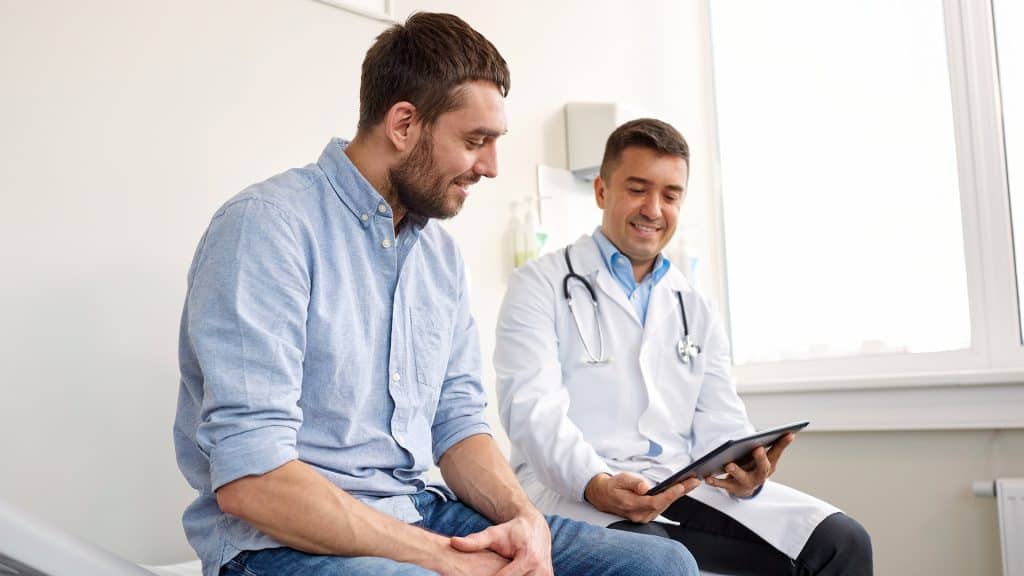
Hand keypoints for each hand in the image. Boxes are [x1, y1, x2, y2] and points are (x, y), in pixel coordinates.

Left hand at [449, 511, 552, 575]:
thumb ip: (474, 541)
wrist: (535, 527)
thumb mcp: (493, 534)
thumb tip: (453, 542)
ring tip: (492, 574)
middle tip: (483, 574)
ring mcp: (546, 575)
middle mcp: (540, 569)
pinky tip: (505, 575)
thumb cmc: (512, 531)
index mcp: (527, 559)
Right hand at [584, 472, 699, 523]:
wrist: (603, 497)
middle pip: (664, 504)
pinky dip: (671, 497)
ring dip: (678, 495)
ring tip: (691, 483)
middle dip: (681, 492)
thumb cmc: (612, 486)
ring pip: (665, 505)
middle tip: (694, 481)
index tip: (682, 486)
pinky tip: (680, 490)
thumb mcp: (620, 479)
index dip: (670, 494)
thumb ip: (633, 483)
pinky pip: (662, 507)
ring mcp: (643, 517)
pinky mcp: (647, 516)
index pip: (655, 501)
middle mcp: (640, 515)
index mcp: (632, 505)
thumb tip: (645, 487)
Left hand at [706, 432, 794, 497]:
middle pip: (762, 468)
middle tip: (758, 448)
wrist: (745, 488)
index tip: (788, 434)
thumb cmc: (757, 468)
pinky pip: (723, 484)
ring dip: (736, 471)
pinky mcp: (732, 487)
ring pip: (741, 477)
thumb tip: (790, 433)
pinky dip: (715, 481)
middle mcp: (759, 476)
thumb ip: (777, 446)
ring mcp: (746, 482)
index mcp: (768, 466)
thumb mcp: (768, 459)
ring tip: (729, 464)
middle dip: (760, 459)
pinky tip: (708, 476)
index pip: (777, 454)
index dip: (782, 444)